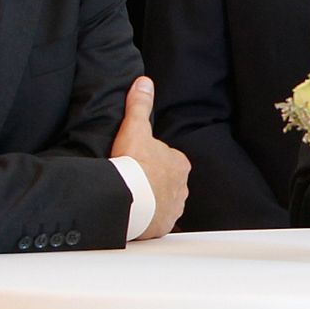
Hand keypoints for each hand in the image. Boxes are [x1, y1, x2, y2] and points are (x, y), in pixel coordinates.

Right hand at [111, 76, 189, 239]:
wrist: (127, 199)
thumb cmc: (133, 164)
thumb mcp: (134, 129)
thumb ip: (139, 106)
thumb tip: (144, 82)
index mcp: (179, 164)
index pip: (165, 159)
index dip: (149, 159)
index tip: (135, 162)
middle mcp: (182, 188)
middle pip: (164, 181)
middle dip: (151, 182)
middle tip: (130, 180)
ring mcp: (173, 208)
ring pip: (161, 202)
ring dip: (149, 201)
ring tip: (130, 198)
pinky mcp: (163, 226)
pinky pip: (156, 222)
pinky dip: (147, 219)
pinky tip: (135, 216)